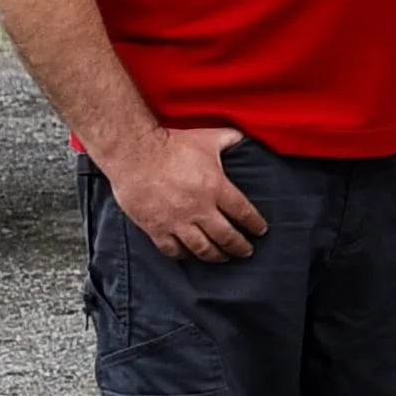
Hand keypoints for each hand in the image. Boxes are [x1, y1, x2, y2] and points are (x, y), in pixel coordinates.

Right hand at [108, 115, 267, 261]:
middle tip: (247, 251)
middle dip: (240, 247)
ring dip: (217, 256)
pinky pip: (173, 250)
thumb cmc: (172, 144)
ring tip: (224, 257)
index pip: (244, 213)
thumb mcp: (209, 138)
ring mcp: (177, 221)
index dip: (254, 225)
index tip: (260, 231)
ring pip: (202, 249)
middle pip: (226, 237)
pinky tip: (190, 254)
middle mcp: (199, 209)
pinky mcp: (156, 228)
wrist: (135, 153)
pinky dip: (184, 255)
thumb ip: (231, 140)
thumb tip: (246, 137)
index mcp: (216, 187)